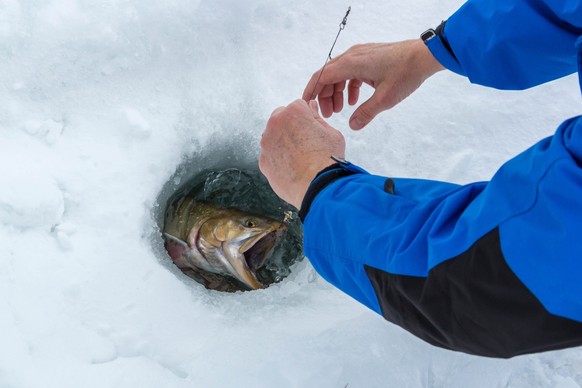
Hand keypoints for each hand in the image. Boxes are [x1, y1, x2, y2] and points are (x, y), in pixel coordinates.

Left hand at [259, 99, 345, 208]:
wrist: (318, 185)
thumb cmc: (327, 158)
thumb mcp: (331, 133)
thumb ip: (317, 118)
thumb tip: (311, 108)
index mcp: (293, 112)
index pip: (299, 106)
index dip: (308, 118)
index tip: (313, 130)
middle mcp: (275, 124)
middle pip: (282, 119)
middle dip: (292, 127)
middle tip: (306, 143)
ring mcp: (266, 143)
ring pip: (273, 138)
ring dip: (283, 143)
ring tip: (300, 158)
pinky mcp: (263, 161)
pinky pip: (270, 156)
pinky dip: (279, 160)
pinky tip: (292, 168)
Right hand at [303, 39, 444, 129]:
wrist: (424, 56)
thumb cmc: (405, 73)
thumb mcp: (384, 98)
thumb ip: (366, 113)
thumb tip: (353, 126)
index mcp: (351, 64)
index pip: (321, 76)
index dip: (312, 91)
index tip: (306, 105)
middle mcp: (352, 56)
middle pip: (329, 76)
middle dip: (325, 96)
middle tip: (328, 115)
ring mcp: (361, 55)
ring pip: (340, 74)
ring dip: (337, 92)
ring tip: (340, 110)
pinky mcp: (369, 57)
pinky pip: (351, 72)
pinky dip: (349, 86)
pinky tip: (354, 101)